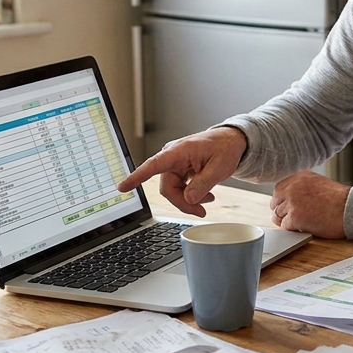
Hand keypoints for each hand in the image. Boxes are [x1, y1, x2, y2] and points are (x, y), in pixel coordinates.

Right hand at [117, 127, 245, 215]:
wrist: (230, 141)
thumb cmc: (224, 148)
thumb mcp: (219, 167)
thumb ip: (203, 184)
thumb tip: (189, 199)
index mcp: (178, 151)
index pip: (153, 165)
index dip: (137, 177)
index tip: (122, 187)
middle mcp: (172, 157)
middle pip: (167, 188)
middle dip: (183, 203)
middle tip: (201, 211)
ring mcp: (174, 164)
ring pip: (172, 191)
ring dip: (189, 200)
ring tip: (209, 200)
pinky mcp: (178, 170)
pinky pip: (178, 188)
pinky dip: (191, 195)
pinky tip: (205, 196)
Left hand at [269, 170, 348, 238]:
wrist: (351, 209)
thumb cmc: (341, 200)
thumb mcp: (320, 184)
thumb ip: (303, 188)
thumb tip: (289, 199)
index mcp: (300, 177)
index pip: (279, 189)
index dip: (283, 199)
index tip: (288, 206)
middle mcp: (293, 187)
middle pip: (275, 202)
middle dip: (281, 210)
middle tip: (291, 217)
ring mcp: (292, 202)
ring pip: (278, 215)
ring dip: (287, 220)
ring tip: (301, 223)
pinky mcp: (294, 217)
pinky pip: (285, 226)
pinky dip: (292, 229)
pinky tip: (304, 227)